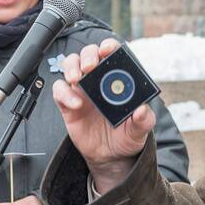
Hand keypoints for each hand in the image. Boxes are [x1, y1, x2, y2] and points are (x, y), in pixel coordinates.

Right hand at [52, 39, 155, 192]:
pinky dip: (64, 93)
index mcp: (118, 80)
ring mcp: (82, 91)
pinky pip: (60, 91)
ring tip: (77, 79)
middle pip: (88, 54)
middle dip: (88, 55)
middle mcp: (99, 81)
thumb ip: (144, 120)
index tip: (108, 49)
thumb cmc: (127, 137)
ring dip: (72, 67)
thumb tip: (142, 110)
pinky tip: (75, 104)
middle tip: (90, 67)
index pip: (112, 55)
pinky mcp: (68, 105)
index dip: (109, 47)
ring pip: (70, 65)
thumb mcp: (140, 130)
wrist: (111, 157)